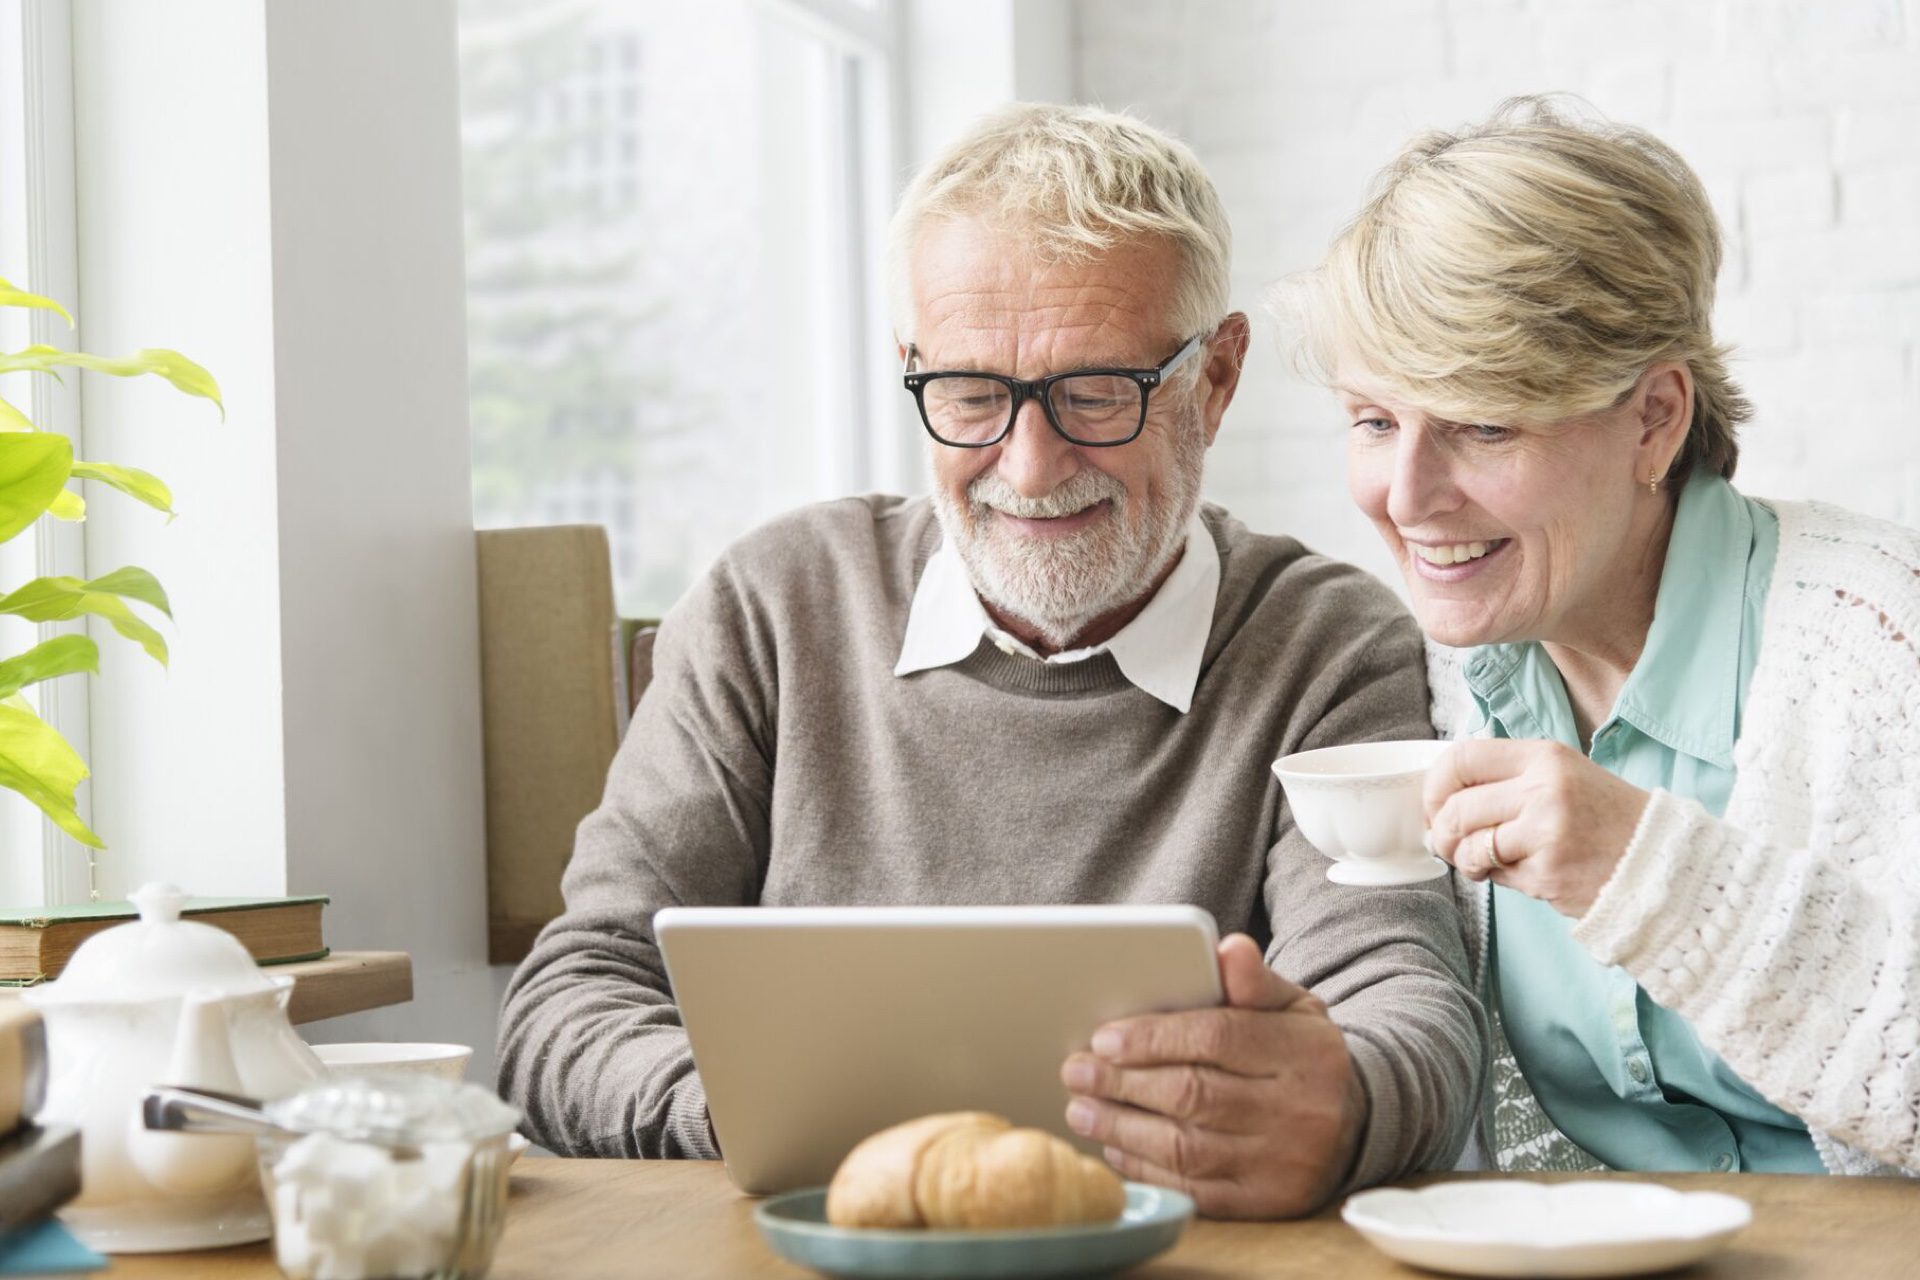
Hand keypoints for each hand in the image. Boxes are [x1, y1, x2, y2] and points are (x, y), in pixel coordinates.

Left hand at [1058, 933, 1364, 1218]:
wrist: (1356, 1124)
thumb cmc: (1300, 1054)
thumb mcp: (1292, 1007)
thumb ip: (1254, 981)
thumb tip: (1229, 948)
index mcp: (1304, 1052)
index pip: (1218, 1038)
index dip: (1155, 1038)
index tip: (1103, 1038)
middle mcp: (1299, 1112)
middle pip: (1194, 1096)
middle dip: (1123, 1083)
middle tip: (1075, 1071)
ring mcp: (1283, 1164)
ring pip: (1187, 1148)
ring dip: (1122, 1128)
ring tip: (1081, 1109)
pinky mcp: (1265, 1205)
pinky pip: (1194, 1190)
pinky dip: (1146, 1169)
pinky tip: (1116, 1148)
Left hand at [1424, 738, 1650, 916]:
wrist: (1664, 863)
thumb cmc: (1605, 819)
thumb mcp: (1562, 776)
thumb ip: (1508, 779)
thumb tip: (1442, 798)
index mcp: (1545, 757)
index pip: (1462, 758)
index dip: (1435, 786)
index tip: (1435, 806)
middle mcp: (1544, 789)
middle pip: (1457, 808)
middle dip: (1443, 832)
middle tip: (1451, 845)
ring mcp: (1546, 832)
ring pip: (1470, 846)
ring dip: (1465, 860)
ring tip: (1483, 863)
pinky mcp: (1549, 873)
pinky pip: (1498, 876)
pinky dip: (1500, 879)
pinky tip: (1526, 873)